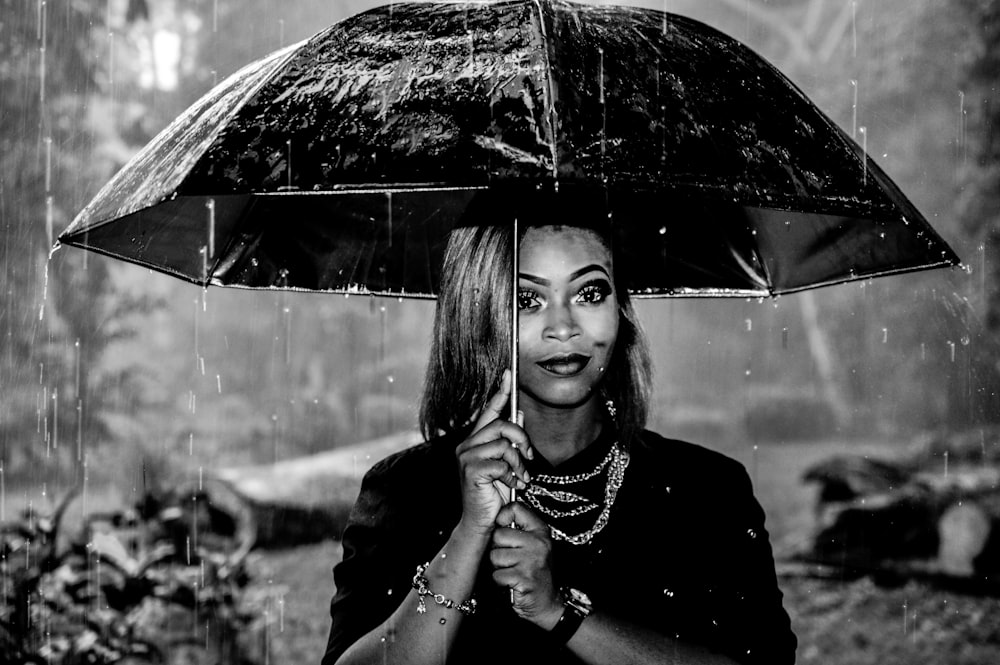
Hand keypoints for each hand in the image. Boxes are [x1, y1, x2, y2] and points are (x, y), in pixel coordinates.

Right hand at [454, 370, 534, 537]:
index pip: (488, 411)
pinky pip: (502, 463)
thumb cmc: (493, 495)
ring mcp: (466, 457)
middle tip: (528, 458)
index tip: (509, 374)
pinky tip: (511, 487)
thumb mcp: (506, 465)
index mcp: (474, 441)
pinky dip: (512, 477)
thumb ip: (510, 441)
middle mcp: (467, 446)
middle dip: (522, 440)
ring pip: (504, 444)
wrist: (481, 523)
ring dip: (518, 464)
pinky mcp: (471, 470)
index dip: (500, 392)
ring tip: (519, 479)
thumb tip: (519, 414)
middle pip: (501, 425)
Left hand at [490, 502, 562, 629]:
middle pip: (499, 534)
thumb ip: (519, 528)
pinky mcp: (524, 578)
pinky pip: (497, 575)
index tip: (504, 528)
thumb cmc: (535, 572)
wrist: (547, 602)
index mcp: (540, 531)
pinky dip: (501, 581)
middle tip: (510, 559)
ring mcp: (532, 560)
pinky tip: (512, 582)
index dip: (502, 518)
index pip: (515, 508)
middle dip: (498, 549)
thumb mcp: (534, 545)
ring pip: (495, 556)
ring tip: (512, 571)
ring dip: (499, 567)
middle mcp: (538, 543)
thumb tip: (497, 516)